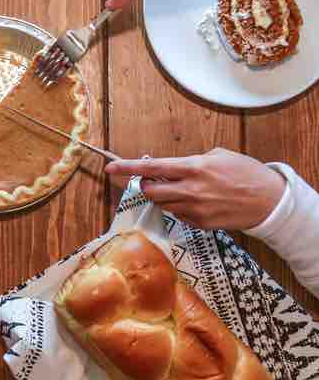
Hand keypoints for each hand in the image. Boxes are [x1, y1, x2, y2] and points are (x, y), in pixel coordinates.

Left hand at [105, 148, 285, 229]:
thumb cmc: (245, 173)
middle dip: (147, 186)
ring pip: (162, 204)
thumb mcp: (217, 156)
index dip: (128, 168)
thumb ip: (189, 162)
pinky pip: (177, 215)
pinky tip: (197, 202)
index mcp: (193, 168)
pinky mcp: (199, 223)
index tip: (111, 168)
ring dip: (164, 197)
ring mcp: (193, 209)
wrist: (268, 201)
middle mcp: (190, 190)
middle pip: (150, 192)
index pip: (152, 168)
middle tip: (154, 181)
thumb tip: (170, 168)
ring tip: (183, 189)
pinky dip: (179, 208)